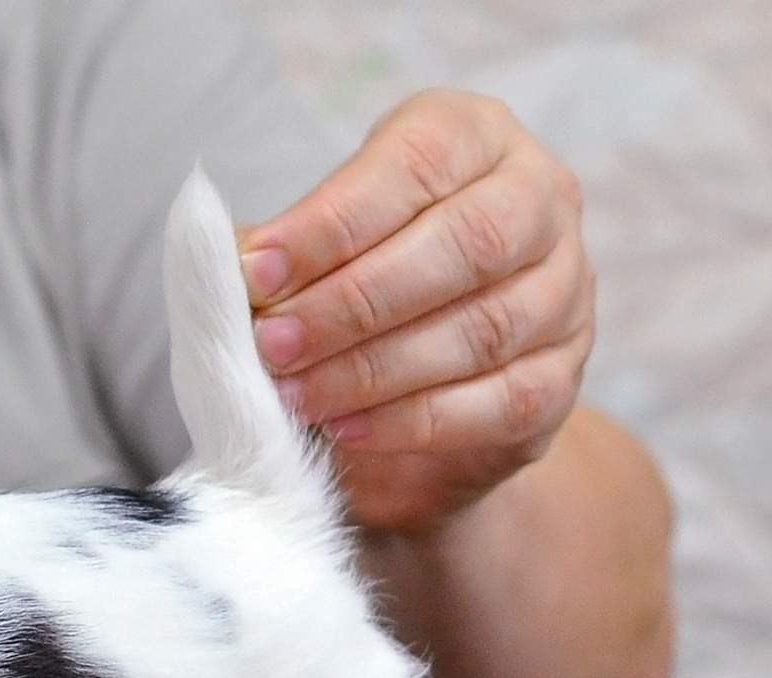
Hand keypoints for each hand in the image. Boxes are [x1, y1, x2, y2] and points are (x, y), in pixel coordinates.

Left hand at [239, 89, 594, 531]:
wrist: (410, 391)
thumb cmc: (347, 288)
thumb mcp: (308, 253)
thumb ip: (273, 256)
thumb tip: (223, 271)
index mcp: (473, 137)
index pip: (415, 163)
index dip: (332, 222)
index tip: (256, 274)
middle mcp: (539, 200)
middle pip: (467, 243)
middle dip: (354, 302)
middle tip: (272, 346)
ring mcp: (565, 291)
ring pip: (485, 327)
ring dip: (375, 369)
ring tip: (295, 395)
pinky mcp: (562, 378)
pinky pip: (500, 401)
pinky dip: (413, 420)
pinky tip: (346, 428)